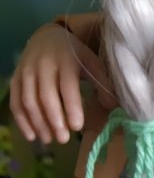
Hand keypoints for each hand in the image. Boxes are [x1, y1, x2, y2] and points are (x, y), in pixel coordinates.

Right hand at [10, 23, 115, 144]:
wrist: (46, 37)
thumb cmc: (73, 54)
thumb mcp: (91, 61)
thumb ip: (102, 82)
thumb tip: (113, 107)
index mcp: (65, 61)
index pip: (68, 87)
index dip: (72, 107)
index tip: (77, 127)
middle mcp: (43, 66)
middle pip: (45, 96)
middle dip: (54, 120)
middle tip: (63, 139)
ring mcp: (26, 72)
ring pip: (28, 101)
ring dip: (38, 123)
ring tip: (49, 140)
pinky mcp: (16, 79)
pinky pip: (15, 102)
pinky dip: (21, 121)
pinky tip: (31, 136)